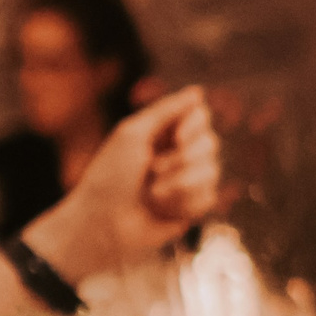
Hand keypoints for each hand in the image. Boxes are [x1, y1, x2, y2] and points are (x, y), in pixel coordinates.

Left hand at [21, 87, 219, 282]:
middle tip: (153, 170)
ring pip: (212, 172)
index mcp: (162, 134)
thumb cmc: (109, 177)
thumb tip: (198, 91)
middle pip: (211, 143)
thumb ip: (167, 110)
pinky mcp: (192, 207)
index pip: (199, 117)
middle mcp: (178, 154)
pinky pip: (208, 198)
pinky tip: (162, 209)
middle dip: (184, 159)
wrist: (104, 224)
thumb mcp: (133, 134)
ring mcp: (187, 181)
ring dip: (179, 183)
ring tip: (152, 194)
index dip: (195, 126)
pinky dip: (182, 203)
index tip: (178, 137)